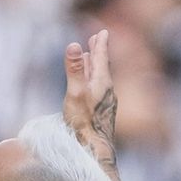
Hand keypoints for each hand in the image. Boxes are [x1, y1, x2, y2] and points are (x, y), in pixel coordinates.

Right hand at [62, 29, 117, 164]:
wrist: (95, 149)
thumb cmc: (84, 122)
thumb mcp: (75, 92)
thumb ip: (74, 70)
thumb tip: (73, 44)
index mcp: (102, 82)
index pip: (101, 58)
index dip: (100, 44)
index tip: (102, 32)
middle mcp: (106, 90)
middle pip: (101, 66)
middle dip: (98, 52)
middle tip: (97, 39)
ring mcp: (105, 102)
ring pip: (99, 78)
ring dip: (94, 66)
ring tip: (90, 58)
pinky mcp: (101, 112)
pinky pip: (98, 89)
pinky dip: (93, 80)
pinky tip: (90, 86)